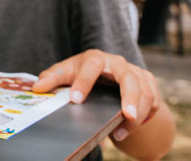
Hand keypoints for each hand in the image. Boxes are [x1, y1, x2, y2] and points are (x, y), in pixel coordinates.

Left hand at [32, 50, 159, 141]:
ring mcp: (136, 73)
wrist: (107, 76)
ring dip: (137, 115)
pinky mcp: (149, 85)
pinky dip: (145, 117)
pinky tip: (131, 129)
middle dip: (129, 97)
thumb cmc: (81, 73)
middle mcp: (118, 63)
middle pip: (129, 77)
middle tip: (127, 115)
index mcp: (95, 58)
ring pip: (145, 92)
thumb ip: (51, 78)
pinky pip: (154, 102)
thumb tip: (36, 88)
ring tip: (121, 133)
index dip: (84, 82)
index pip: (91, 65)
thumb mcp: (66, 73)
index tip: (75, 100)